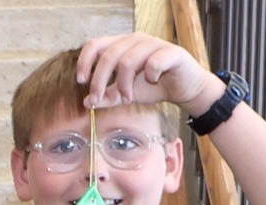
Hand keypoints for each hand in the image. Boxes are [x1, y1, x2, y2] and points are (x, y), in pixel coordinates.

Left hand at [77, 33, 221, 115]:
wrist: (185, 89)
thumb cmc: (153, 86)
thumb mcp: (125, 94)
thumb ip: (107, 97)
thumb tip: (86, 103)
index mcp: (121, 45)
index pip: (95, 45)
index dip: (84, 61)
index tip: (81, 81)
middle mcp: (135, 40)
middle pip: (108, 56)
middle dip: (99, 81)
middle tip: (98, 100)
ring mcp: (154, 44)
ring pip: (127, 61)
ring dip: (123, 84)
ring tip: (127, 97)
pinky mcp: (172, 52)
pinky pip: (153, 62)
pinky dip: (149, 75)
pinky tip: (153, 81)